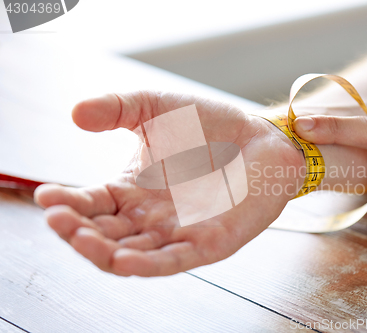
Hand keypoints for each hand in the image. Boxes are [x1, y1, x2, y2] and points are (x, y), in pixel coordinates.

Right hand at [35, 91, 303, 275]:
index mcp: (132, 191)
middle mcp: (149, 217)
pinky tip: (122, 260)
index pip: (90, 205)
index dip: (67, 203)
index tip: (46, 194)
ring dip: (102, 252)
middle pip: (104, 235)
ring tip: (79, 238)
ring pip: (131, 254)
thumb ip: (117, 108)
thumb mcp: (155, 109)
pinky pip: (172, 260)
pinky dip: (146, 264)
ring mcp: (177, 232)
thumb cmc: (209, 124)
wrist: (260, 136)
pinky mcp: (208, 243)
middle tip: (57, 218)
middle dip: (77, 231)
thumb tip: (75, 114)